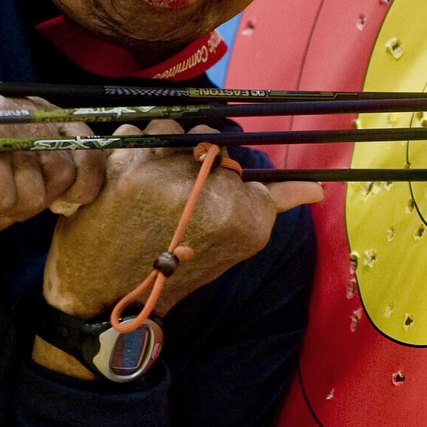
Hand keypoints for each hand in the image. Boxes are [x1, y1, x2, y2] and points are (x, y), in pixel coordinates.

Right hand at [0, 94, 103, 250]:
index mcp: (21, 114)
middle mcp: (11, 105)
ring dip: (4, 207)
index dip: (86, 179)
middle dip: (42, 200)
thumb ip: (34, 192)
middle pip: (69, 164)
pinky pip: (2, 189)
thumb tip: (71, 194)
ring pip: (38, 181)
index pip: (84, 139)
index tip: (64, 203)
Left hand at [42, 120, 320, 318]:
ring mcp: (166, 173)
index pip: (239, 163)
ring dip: (164, 148)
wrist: (109, 297)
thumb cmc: (175, 270)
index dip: (220, 177)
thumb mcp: (235, 244)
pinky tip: (128, 179)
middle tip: (173, 195)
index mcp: (245, 215)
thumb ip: (273, 205)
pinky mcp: (126, 163)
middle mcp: (210, 191)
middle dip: (194, 159)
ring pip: (174, 129)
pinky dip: (132, 150)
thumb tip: (317, 190)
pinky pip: (137, 131)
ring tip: (150, 183)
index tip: (202, 200)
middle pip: (210, 142)